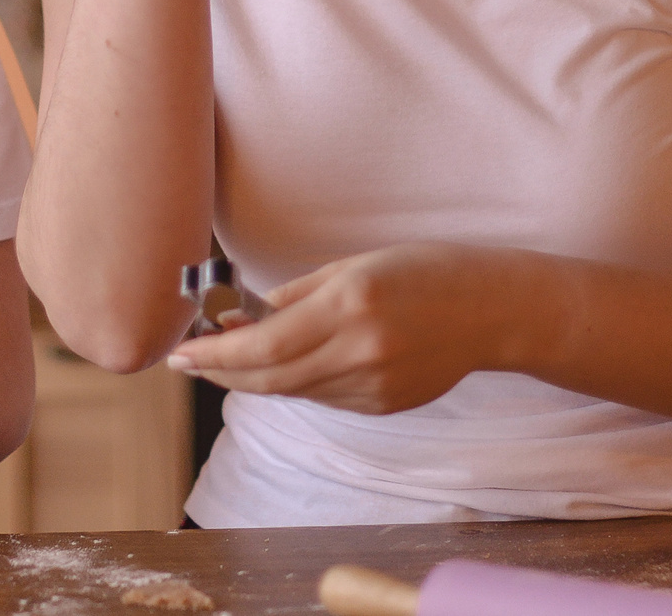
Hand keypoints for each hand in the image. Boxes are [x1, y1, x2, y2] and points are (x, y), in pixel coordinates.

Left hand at [164, 244, 533, 415]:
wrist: (492, 310)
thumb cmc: (423, 271)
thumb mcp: (352, 266)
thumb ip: (294, 297)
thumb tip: (238, 320)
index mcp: (348, 307)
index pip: (261, 347)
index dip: (213, 355)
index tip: (179, 353)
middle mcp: (358, 353)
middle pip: (268, 380)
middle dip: (221, 372)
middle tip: (191, 360)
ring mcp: (373, 387)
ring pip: (292, 392)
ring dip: (254, 378)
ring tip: (232, 356)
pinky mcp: (382, 406)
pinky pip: (323, 397)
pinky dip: (296, 382)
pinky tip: (291, 363)